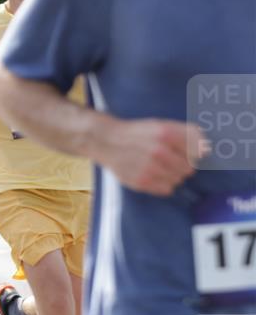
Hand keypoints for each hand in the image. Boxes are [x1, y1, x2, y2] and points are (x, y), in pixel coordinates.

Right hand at [93, 119, 207, 196]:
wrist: (106, 141)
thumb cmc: (138, 133)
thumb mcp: (162, 125)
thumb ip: (188, 133)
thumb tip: (207, 150)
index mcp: (166, 133)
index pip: (198, 152)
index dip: (192, 153)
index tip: (181, 151)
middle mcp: (159, 150)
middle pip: (189, 169)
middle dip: (181, 165)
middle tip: (166, 160)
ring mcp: (149, 167)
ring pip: (178, 180)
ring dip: (171, 176)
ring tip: (156, 167)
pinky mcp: (141, 182)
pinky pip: (166, 189)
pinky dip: (162, 184)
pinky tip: (150, 175)